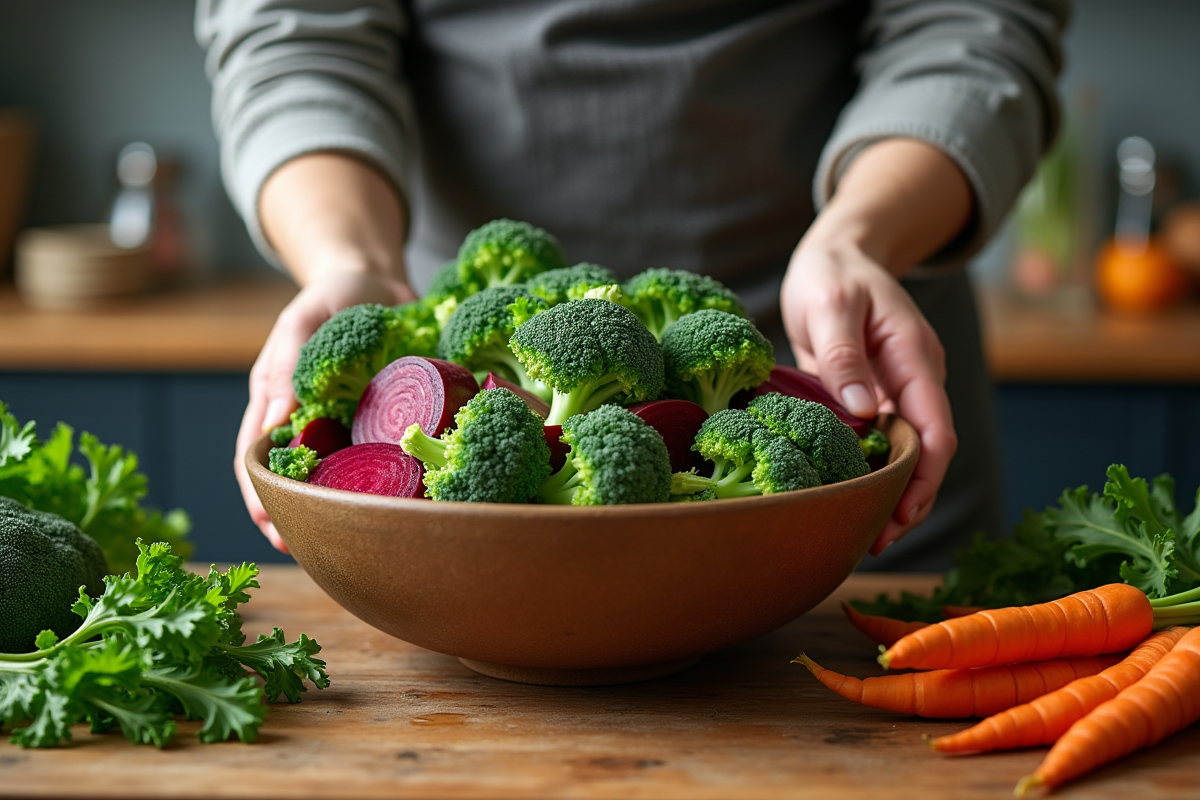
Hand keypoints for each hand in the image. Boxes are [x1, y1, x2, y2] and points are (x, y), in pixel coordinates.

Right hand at [234, 269, 413, 550]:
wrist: (379, 277)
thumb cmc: (333, 295)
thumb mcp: (305, 318)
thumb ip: (289, 362)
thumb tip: (274, 420)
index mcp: (276, 398)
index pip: (254, 456)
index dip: (258, 495)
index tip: (269, 527)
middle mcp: (308, 417)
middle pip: (291, 477)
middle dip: (294, 516)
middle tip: (309, 549)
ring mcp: (343, 422)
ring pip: (333, 475)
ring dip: (336, 508)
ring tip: (352, 540)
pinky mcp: (381, 419)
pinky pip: (376, 457)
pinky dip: (379, 483)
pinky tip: (395, 505)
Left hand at [782, 240, 955, 553]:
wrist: (835, 253)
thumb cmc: (832, 273)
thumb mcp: (831, 306)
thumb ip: (844, 357)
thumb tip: (863, 412)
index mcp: (914, 357)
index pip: (934, 430)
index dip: (923, 478)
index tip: (900, 515)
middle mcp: (913, 378)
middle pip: (926, 451)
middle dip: (910, 498)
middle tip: (875, 540)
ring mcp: (896, 388)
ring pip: (904, 451)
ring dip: (889, 490)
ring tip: (861, 531)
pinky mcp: (873, 393)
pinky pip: (879, 439)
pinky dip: (869, 469)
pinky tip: (847, 495)